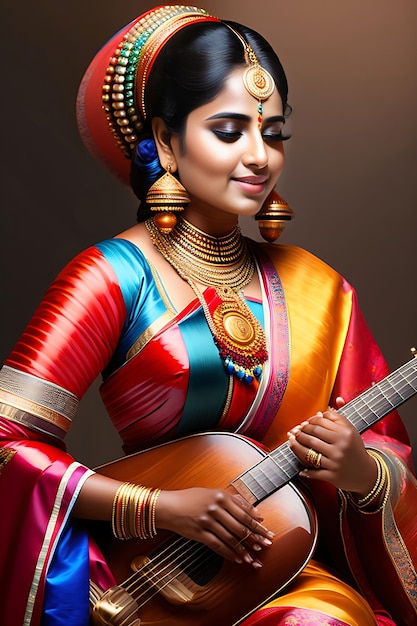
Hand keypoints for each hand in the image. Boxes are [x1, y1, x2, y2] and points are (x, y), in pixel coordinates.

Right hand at [155, 487, 273, 567]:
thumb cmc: (190, 498)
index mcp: (221, 496)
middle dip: (256, 538)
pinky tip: (237, 558)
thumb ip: (233, 500)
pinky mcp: (200, 533)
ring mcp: (207, 521)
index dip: (257, 524)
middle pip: (240, 526)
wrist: (169, 506)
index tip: (266, 531)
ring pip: (231, 538)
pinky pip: (218, 546)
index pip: (244, 513)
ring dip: (244, 549)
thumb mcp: (212, 492)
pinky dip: (230, 554)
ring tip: (254, 556)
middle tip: (266, 545)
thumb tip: (253, 510)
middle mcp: (215, 508)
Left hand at [288, 398, 377, 495]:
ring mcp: (336, 461)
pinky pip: (314, 472)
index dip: (310, 420)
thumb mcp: (351, 430)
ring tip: (292, 442)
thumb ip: (341, 416)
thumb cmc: (354, 449)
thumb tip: (337, 398)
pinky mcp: (333, 475)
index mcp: (345, 432)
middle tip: (295, 431)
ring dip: (297, 446)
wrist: (366, 473)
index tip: (306, 422)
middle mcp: (341, 445)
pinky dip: (306, 471)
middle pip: (313, 433)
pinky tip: (301, 469)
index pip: (321, 421)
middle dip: (301, 431)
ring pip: (309, 451)